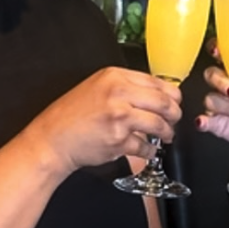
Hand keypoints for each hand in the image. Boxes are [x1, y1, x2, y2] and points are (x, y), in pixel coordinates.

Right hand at [38, 67, 181, 173]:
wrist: (52, 139)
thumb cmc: (73, 114)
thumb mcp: (97, 86)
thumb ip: (125, 86)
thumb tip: (156, 93)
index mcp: (115, 76)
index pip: (157, 82)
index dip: (172, 94)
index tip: (175, 101)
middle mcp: (118, 93)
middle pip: (163, 102)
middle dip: (175, 114)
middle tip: (175, 119)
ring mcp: (119, 117)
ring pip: (158, 124)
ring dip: (167, 132)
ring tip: (166, 135)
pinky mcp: (118, 141)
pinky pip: (145, 146)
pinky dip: (150, 150)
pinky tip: (148, 150)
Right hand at [197, 53, 228, 167]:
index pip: (222, 55)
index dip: (216, 50)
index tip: (217, 51)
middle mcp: (227, 85)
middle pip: (211, 75)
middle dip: (221, 82)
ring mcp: (221, 103)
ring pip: (211, 98)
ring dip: (227, 106)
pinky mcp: (217, 123)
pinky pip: (204, 120)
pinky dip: (203, 121)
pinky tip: (204, 121)